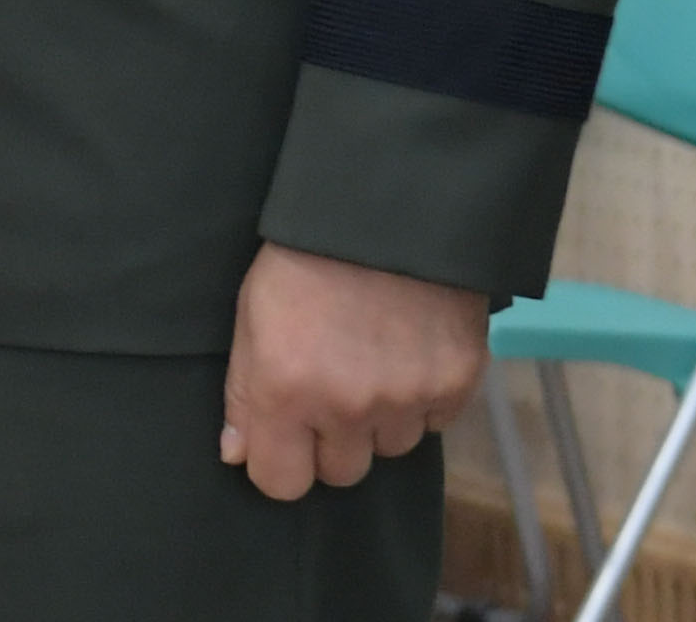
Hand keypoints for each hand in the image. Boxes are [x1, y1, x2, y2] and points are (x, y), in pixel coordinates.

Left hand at [217, 244, 490, 501]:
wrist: (387, 211)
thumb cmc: (303, 258)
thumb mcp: (250, 315)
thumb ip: (243, 392)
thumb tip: (237, 453)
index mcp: (285, 390)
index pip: (281, 483)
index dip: (280, 462)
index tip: (283, 438)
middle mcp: (348, 407)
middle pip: (341, 473)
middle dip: (332, 441)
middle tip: (332, 387)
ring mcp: (407, 398)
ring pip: (391, 447)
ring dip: (381, 419)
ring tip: (372, 359)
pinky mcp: (457, 385)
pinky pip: (435, 421)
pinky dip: (422, 397)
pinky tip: (408, 351)